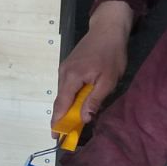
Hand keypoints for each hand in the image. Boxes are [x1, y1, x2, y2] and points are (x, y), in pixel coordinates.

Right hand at [53, 1, 132, 127]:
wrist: (108, 28)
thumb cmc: (111, 54)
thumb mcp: (108, 80)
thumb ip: (95, 99)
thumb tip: (84, 119)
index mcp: (72, 78)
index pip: (61, 104)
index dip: (57, 122)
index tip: (55, 137)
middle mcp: (63, 73)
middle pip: (60, 100)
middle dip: (61, 117)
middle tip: (65, 134)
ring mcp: (65, 68)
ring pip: (63, 93)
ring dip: (66, 107)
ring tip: (72, 122)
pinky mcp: (69, 65)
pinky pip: (67, 85)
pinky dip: (70, 97)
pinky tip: (77, 103)